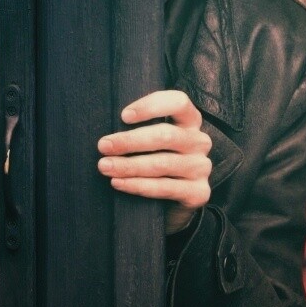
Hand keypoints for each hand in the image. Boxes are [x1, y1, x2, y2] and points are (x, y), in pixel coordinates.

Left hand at [97, 90, 211, 233]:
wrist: (171, 204)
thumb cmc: (154, 161)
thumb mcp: (151, 140)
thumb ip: (140, 128)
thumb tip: (108, 127)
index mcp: (190, 121)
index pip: (178, 102)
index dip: (151, 106)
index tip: (123, 116)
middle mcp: (200, 141)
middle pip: (166, 135)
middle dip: (130, 141)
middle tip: (103, 146)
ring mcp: (201, 167)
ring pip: (162, 163)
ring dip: (129, 165)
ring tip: (105, 166)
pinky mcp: (199, 192)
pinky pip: (165, 187)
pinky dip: (138, 185)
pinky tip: (118, 183)